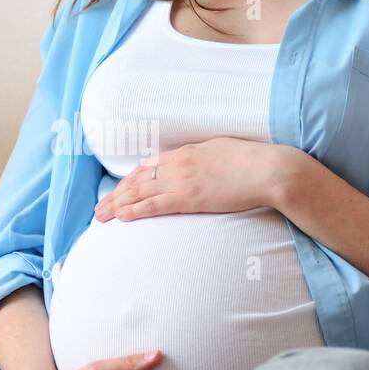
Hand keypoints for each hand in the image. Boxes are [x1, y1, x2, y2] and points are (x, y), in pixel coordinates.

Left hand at [93, 139, 293, 221]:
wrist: (269, 169)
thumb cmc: (252, 162)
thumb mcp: (221, 152)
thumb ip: (203, 158)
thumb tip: (196, 164)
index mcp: (186, 152)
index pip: (148, 167)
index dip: (129, 180)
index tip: (117, 191)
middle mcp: (178, 164)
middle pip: (137, 180)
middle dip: (116, 194)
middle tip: (99, 208)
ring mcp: (183, 181)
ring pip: (140, 193)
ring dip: (117, 204)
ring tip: (101, 216)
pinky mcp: (190, 198)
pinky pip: (156, 205)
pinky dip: (136, 211)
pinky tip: (121, 217)